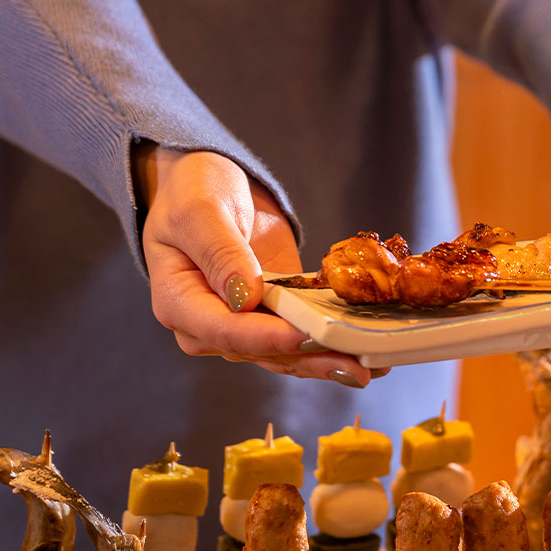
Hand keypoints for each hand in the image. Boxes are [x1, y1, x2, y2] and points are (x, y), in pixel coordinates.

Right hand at [136, 146, 380, 384]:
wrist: (204, 183)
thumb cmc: (192, 191)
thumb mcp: (200, 211)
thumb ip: (221, 252)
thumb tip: (245, 297)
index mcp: (178, 302)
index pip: (224, 330)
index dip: (267, 337)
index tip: (305, 336)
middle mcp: (207, 326)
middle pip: (261, 351)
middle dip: (309, 358)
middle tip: (356, 367)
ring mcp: (241, 325)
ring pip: (285, 353)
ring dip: (327, 360)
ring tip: (372, 367)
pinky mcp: (270, 316)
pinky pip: (299, 336)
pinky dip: (330, 344)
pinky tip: (366, 353)